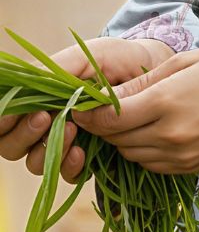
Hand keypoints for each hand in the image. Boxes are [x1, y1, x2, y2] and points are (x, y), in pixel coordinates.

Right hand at [0, 36, 174, 183]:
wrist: (152, 71)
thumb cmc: (114, 59)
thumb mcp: (84, 57)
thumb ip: (54, 70)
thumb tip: (23, 85)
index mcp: (36, 97)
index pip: (4, 119)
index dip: (3, 121)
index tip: (16, 113)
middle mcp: (43, 123)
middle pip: (10, 146)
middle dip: (23, 136)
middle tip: (45, 119)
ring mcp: (63, 142)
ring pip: (35, 163)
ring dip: (47, 150)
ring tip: (72, 129)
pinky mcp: (86, 157)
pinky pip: (66, 174)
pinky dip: (69, 166)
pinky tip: (81, 153)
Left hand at [71, 43, 198, 174]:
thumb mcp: (184, 63)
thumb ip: (143, 82)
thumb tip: (107, 96)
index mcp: (165, 104)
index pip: (108, 120)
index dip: (90, 114)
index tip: (83, 104)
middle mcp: (170, 137)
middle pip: (117, 141)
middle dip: (107, 127)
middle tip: (107, 108)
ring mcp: (183, 157)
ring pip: (133, 157)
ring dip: (126, 140)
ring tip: (134, 118)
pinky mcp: (194, 167)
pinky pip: (155, 165)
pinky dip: (147, 151)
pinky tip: (157, 130)